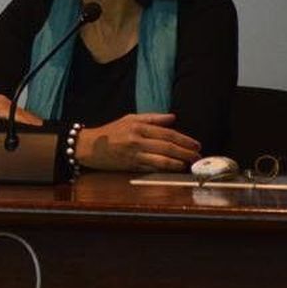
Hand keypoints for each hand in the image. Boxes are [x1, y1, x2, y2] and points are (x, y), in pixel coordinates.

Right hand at [78, 113, 200, 171]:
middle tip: (198, 155)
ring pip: (162, 159)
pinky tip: (174, 169)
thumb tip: (172, 118)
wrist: (89, 146)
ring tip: (189, 164)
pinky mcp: (131, 166)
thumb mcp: (129, 119)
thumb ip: (152, 118)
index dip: (184, 139)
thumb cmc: (110, 132)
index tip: (196, 144)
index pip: (167, 133)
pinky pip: (152, 168)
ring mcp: (134, 154)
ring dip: (178, 162)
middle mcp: (137, 140)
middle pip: (167, 146)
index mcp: (138, 126)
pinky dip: (165, 169)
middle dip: (185, 152)